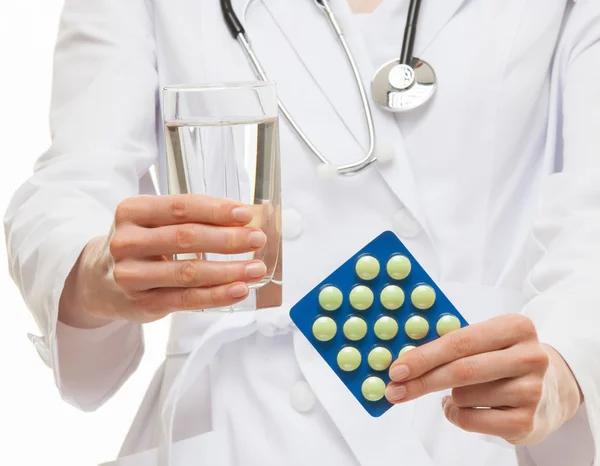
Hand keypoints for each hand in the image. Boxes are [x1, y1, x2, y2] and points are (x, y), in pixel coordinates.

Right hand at [59, 195, 267, 326]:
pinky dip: (217, 295)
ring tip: (256, 268)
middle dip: (228, 239)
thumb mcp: (152, 222)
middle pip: (186, 238)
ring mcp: (131, 275)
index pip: (180, 207)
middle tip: (257, 239)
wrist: (98, 280)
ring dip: (229, 270)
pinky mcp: (142, 303)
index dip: (216, 210)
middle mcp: (126, 242)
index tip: (246, 214)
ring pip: (189, 272)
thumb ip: (190, 218)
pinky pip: (187, 299)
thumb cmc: (140, 244)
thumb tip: (243, 219)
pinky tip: (240, 289)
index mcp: (131, 212)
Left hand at [386, 314, 582, 444]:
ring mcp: (532, 391)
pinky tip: (466, 407)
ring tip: (463, 391)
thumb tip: (402, 361)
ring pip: (465, 396)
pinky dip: (457, 415)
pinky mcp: (527, 421)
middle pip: (461, 371)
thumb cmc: (502, 358)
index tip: (396, 368)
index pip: (459, 341)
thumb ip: (450, 343)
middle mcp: (529, 357)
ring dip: (451, 396)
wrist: (550, 388)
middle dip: (421, 381)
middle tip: (395, 389)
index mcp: (516, 327)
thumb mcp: (485, 339)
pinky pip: (472, 421)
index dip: (423, 356)